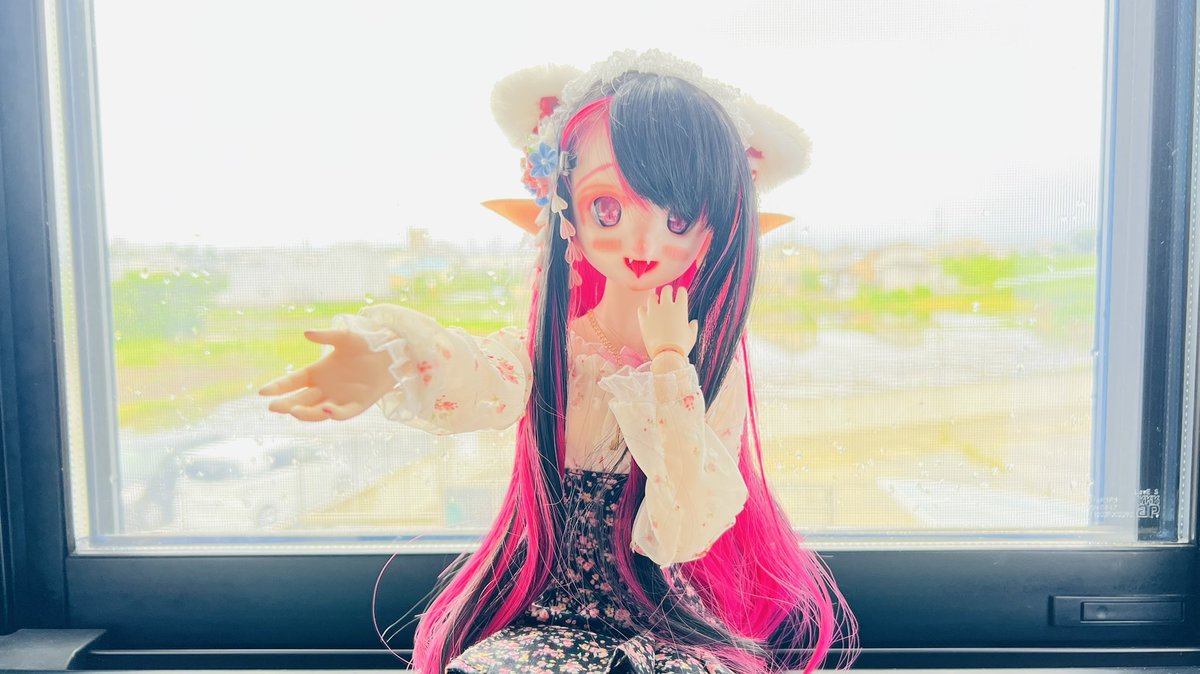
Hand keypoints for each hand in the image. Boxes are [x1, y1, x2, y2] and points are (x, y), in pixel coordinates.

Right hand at [258, 329, 394, 420]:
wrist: (391, 353)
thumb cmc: (365, 343)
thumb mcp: (344, 337)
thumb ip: (326, 336)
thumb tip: (307, 333)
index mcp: (316, 373)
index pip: (292, 383)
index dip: (278, 387)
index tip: (262, 392)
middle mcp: (324, 389)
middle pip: (300, 400)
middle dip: (286, 404)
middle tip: (273, 407)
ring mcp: (339, 399)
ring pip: (317, 411)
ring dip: (306, 413)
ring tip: (293, 411)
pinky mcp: (357, 405)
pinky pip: (344, 413)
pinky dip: (336, 414)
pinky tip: (327, 411)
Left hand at [637, 285, 697, 360]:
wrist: (666, 355)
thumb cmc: (682, 346)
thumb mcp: (692, 336)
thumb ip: (693, 327)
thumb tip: (693, 322)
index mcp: (680, 308)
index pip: (681, 292)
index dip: (681, 292)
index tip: (680, 293)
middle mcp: (667, 306)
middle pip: (666, 290)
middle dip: (668, 290)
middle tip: (668, 292)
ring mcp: (653, 312)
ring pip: (652, 297)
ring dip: (655, 298)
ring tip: (656, 301)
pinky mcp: (643, 319)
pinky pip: (641, 308)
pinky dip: (644, 310)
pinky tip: (647, 313)